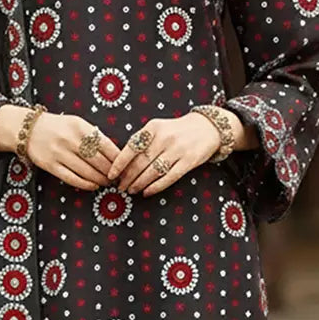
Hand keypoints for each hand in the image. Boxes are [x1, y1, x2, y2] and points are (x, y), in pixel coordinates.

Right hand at [25, 112, 121, 190]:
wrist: (28, 129)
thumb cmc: (59, 127)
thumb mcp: (77, 123)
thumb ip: (94, 136)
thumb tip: (114, 154)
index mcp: (80, 127)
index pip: (106, 145)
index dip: (117, 159)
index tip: (123, 166)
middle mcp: (70, 140)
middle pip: (98, 161)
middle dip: (111, 172)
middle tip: (117, 178)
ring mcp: (59, 154)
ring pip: (87, 172)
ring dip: (100, 180)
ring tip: (107, 182)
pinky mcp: (51, 166)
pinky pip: (72, 178)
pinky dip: (85, 184)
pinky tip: (93, 186)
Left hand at [107, 114, 228, 196]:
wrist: (207, 128)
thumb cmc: (176, 131)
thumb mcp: (158, 128)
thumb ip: (142, 141)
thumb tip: (122, 163)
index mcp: (153, 127)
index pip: (131, 147)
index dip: (119, 163)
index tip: (111, 175)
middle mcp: (165, 138)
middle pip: (141, 162)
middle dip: (128, 177)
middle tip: (121, 187)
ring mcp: (178, 150)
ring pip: (153, 172)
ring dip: (139, 183)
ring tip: (131, 190)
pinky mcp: (189, 161)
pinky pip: (169, 177)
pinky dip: (156, 186)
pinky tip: (147, 192)